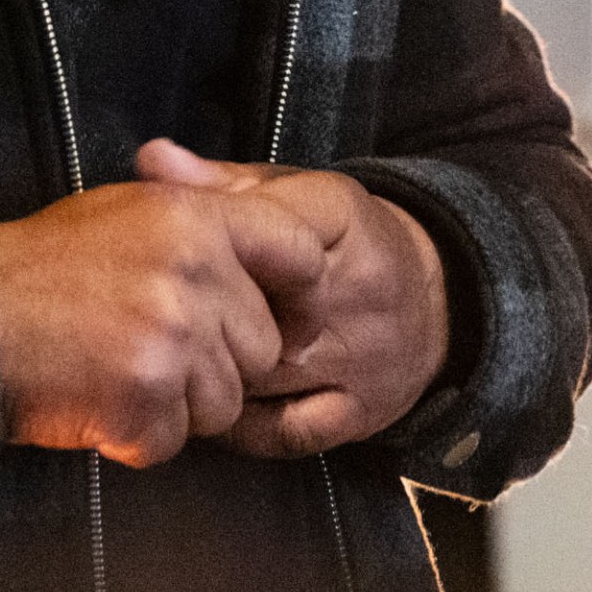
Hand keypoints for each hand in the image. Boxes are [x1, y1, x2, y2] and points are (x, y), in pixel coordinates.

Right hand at [0, 180, 332, 466]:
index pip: (300, 254)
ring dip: (179, 403)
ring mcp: (171, 343)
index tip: (277, 311)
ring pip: (226, 404)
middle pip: (262, 347)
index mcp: (195, 221)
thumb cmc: (42, 266)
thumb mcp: (125, 211)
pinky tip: (97, 401)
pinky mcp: (144, 403)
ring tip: (117, 370)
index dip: (296, 290)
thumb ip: (200, 217)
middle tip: (151, 346)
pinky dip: (138, 435)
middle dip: (218, 361)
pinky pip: (175, 440)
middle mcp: (194, 277)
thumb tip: (274, 241)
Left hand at [134, 142, 450, 456]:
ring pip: (260, 376)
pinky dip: (240, 426)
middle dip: (196, 319)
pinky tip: (215, 407)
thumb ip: (220, 182)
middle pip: (251, 309)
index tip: (167, 263)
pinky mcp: (362, 412)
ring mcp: (363, 357)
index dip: (200, 251)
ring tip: (172, 365)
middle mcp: (358, 288)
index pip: (256, 230)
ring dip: (209, 375)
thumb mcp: (292, 194)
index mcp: (339, 217)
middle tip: (152, 324)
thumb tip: (151, 158)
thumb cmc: (342, 242)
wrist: (440, 299)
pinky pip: (284, 432)